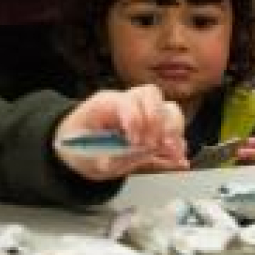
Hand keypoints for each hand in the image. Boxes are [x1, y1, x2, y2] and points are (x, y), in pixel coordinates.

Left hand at [54, 84, 187, 179]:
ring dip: (172, 130)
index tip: (134, 141)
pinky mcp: (152, 130)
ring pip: (167, 108)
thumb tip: (141, 152)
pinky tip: (177, 160)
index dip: (134, 118)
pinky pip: (172, 131)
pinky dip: (177, 145)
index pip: (126, 100)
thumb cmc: (77, 148)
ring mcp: (142, 114)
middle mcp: (126, 104)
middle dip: (157, 119)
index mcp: (104, 104)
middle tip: (154, 144)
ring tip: (171, 151)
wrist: (76, 151)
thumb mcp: (87, 158)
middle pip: (151, 95)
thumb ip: (115, 155)